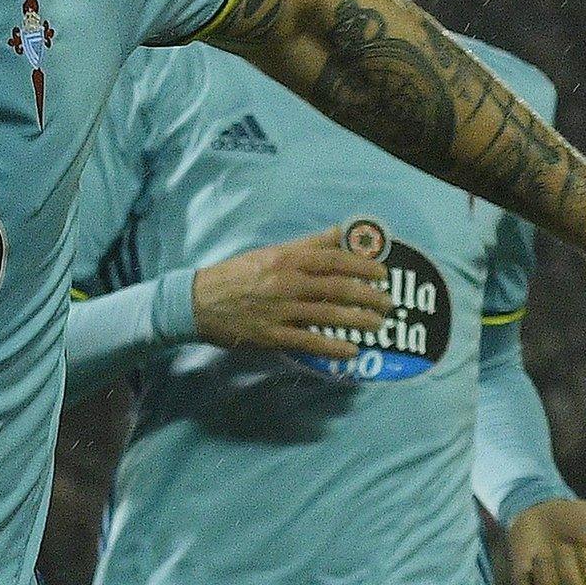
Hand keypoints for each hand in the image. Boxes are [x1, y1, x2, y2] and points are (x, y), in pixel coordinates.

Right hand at [192, 227, 392, 358]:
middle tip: (388, 302)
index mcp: (285, 260)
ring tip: (378, 325)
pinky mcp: (272, 335)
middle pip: (337, 289)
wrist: (197, 302)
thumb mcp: (269, 252)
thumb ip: (306, 245)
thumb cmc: (235, 274)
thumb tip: (339, 233)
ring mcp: (280, 311)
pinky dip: (334, 347)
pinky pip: (310, 342)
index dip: (362, 266)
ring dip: (358, 321)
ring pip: (328, 316)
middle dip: (368, 296)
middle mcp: (285, 283)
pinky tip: (353, 350)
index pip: (333, 260)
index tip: (383, 273)